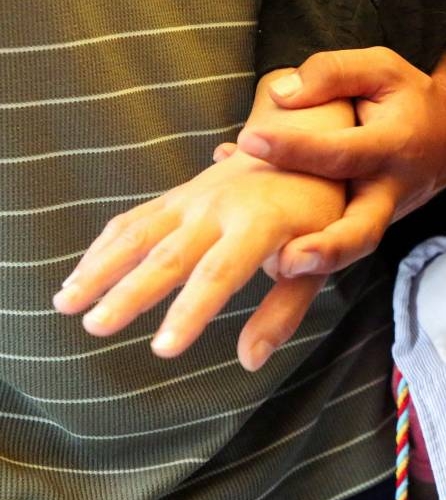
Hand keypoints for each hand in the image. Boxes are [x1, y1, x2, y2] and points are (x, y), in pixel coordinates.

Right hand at [54, 70, 353, 370]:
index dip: (190, 311)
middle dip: (130, 293)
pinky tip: (80, 275)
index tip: (163, 348)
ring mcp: (196, 196)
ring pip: (140, 234)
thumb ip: (286, 309)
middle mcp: (221, 206)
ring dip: (101, 267)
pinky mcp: (181, 194)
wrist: (312, 140)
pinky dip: (104, 246)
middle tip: (97, 327)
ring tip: (66, 303)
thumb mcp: (325, 259)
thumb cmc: (324, 211)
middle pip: (169, 256)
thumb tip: (251, 359)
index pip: (220, 273)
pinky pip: (136, 219)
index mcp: (261, 223)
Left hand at [235, 47, 445, 277]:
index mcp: (392, 145)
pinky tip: (258, 242)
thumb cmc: (409, 97)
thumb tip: (280, 95)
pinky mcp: (368, 226)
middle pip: (364, 229)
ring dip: (316, 268)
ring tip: (274, 270)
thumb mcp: (381, 68)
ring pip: (351, 249)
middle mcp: (389, 190)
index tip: (251, 140)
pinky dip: (302, 247)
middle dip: (329, 249)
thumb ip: (334, 73)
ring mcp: (381, 216)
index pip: (342, 152)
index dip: (297, 148)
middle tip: (286, 259)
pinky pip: (337, 240)